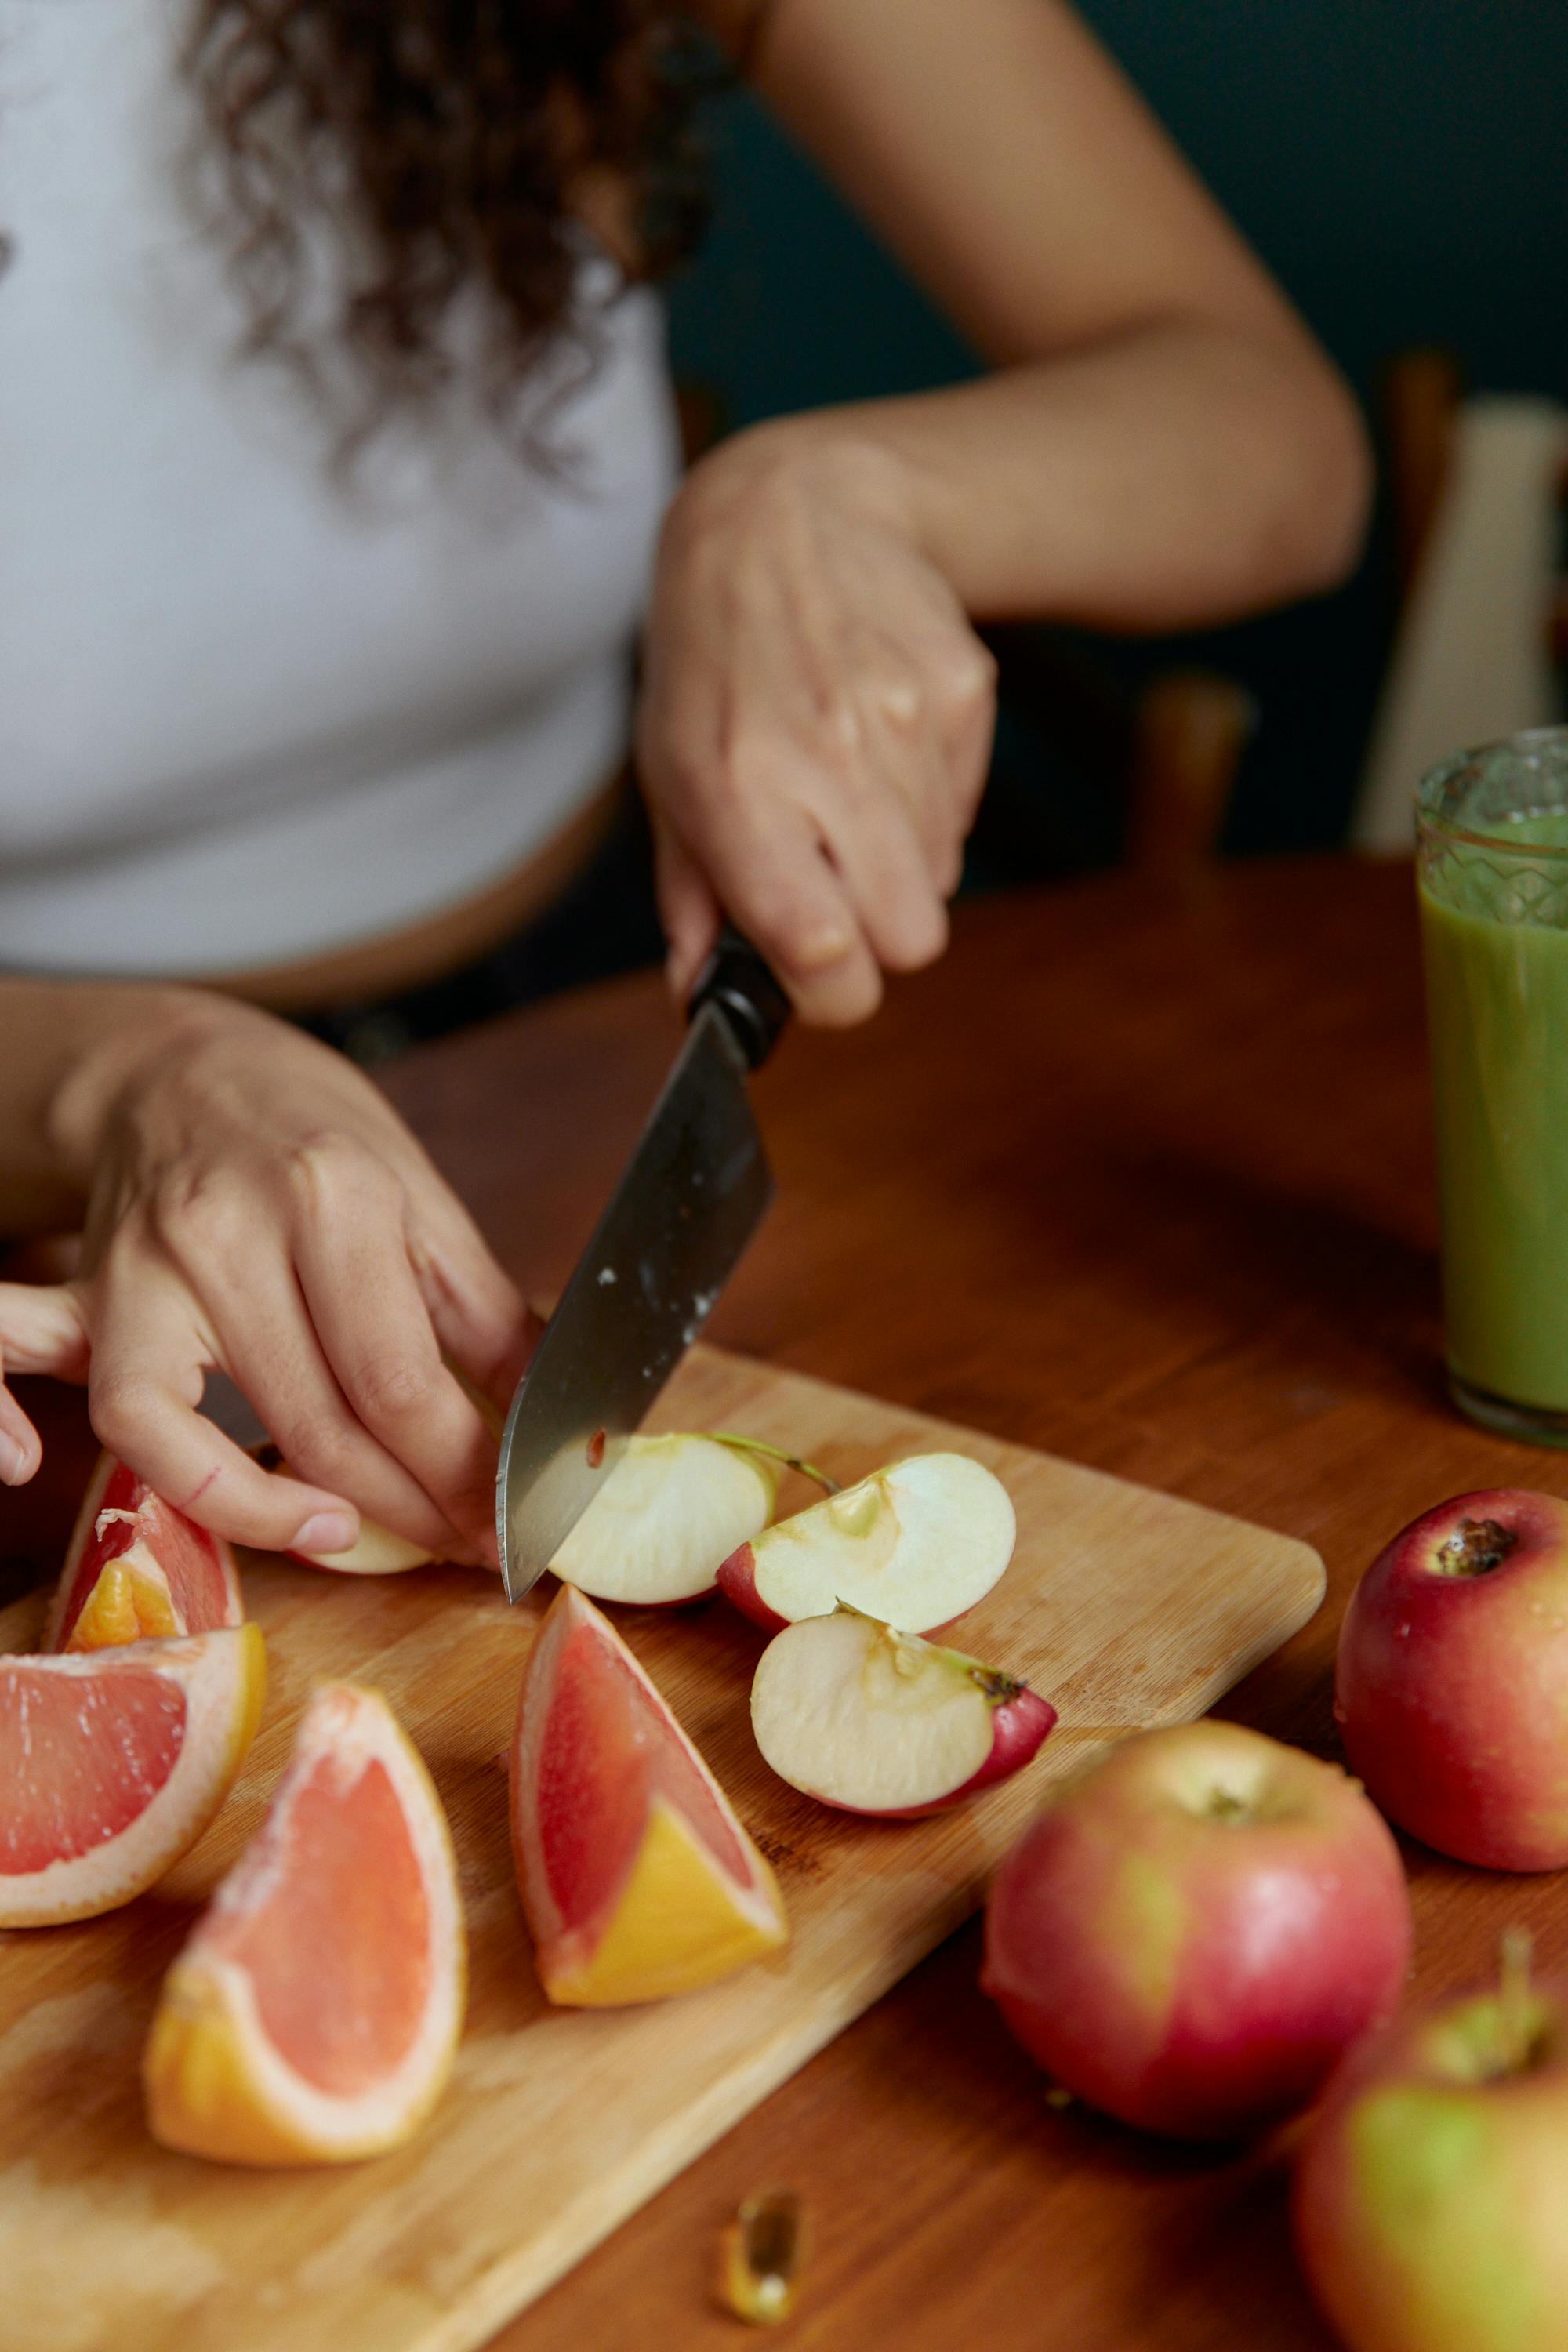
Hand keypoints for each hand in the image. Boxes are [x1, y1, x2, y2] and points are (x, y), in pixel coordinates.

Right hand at [0, 996, 535, 1564]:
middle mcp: (234, 1233)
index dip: (465, 1470)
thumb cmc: (311, 1131)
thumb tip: (560, 1419)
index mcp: (336, 1193)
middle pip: (330, 1423)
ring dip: (343, 1514)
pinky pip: (138, 1432)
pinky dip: (210, 1495)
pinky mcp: (105, 1305)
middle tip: (476, 1541)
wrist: (174, 1074)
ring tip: (408, 1533)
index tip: (514, 1516)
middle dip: (421, 1505)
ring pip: (244, 1440)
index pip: (401, 1379)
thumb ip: (488, 1315)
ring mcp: (154, 1273)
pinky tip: (289, 1514)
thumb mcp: (423, 1197)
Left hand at [636, 422, 995, 1023]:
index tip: (815, 971)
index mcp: (738, 792)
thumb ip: (691, 898)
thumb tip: (702, 1000)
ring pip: (939, 879)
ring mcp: (904, 722)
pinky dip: (927, 800)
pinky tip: (879, 738)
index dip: (830, 990)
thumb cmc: (714, 661)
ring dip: (895, 860)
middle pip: (911, 940)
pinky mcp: (963, 693)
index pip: (825, 953)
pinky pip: (963, 811)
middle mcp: (826, 759)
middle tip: (835, 887)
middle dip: (878, 937)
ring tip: (842, 783)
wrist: (788, 513)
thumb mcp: (667, 772)